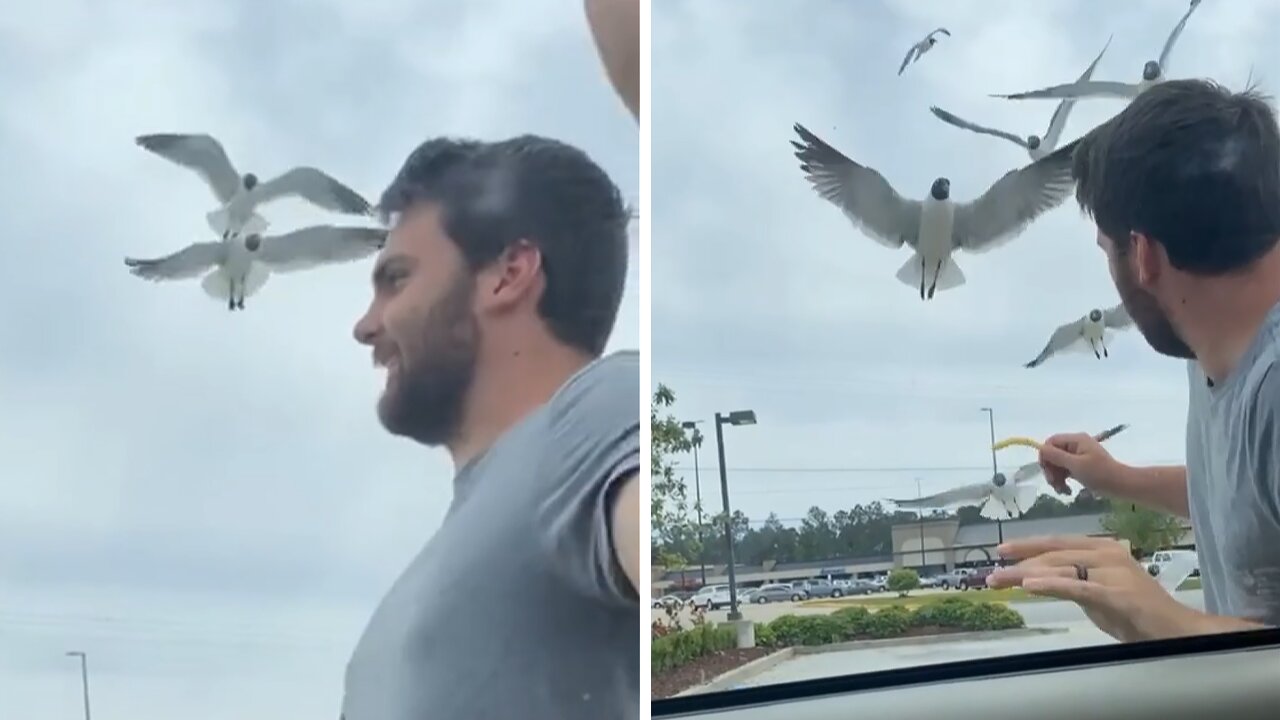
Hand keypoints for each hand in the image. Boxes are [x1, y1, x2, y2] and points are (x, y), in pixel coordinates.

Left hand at [986, 535, 1199, 641]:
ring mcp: (1112, 572)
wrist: (1175, 630)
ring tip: (1001, 580)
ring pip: (1060, 568)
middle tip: (992, 575)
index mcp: (1103, 549)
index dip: (1028, 546)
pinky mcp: (1116, 593)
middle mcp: (1107, 553)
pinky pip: (1077, 586)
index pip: (1058, 543)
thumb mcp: (1097, 593)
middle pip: (1054, 555)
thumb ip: (1073, 581)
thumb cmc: (1137, 614)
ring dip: (1026, 575)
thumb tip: (1039, 578)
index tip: (1002, 551)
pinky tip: (1029, 586)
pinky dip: (1051, 584)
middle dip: (1019, 564)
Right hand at [1038, 432, 1127, 495]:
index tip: (1048, 472)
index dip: (1045, 456)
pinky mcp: (1082, 466)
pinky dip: (1064, 480)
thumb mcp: (1076, 465)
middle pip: (1053, 454)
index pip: (1051, 442)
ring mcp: (1080, 455)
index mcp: (1076, 440)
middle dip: (1051, 470)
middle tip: (1054, 484)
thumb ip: (1056, 456)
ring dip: (1057, 478)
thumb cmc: (1100, 474)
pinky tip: (1067, 491)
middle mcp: (1076, 445)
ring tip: (1062, 491)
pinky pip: (1066, 470)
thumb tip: (1040, 449)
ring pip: (1058, 464)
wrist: (1122, 485)